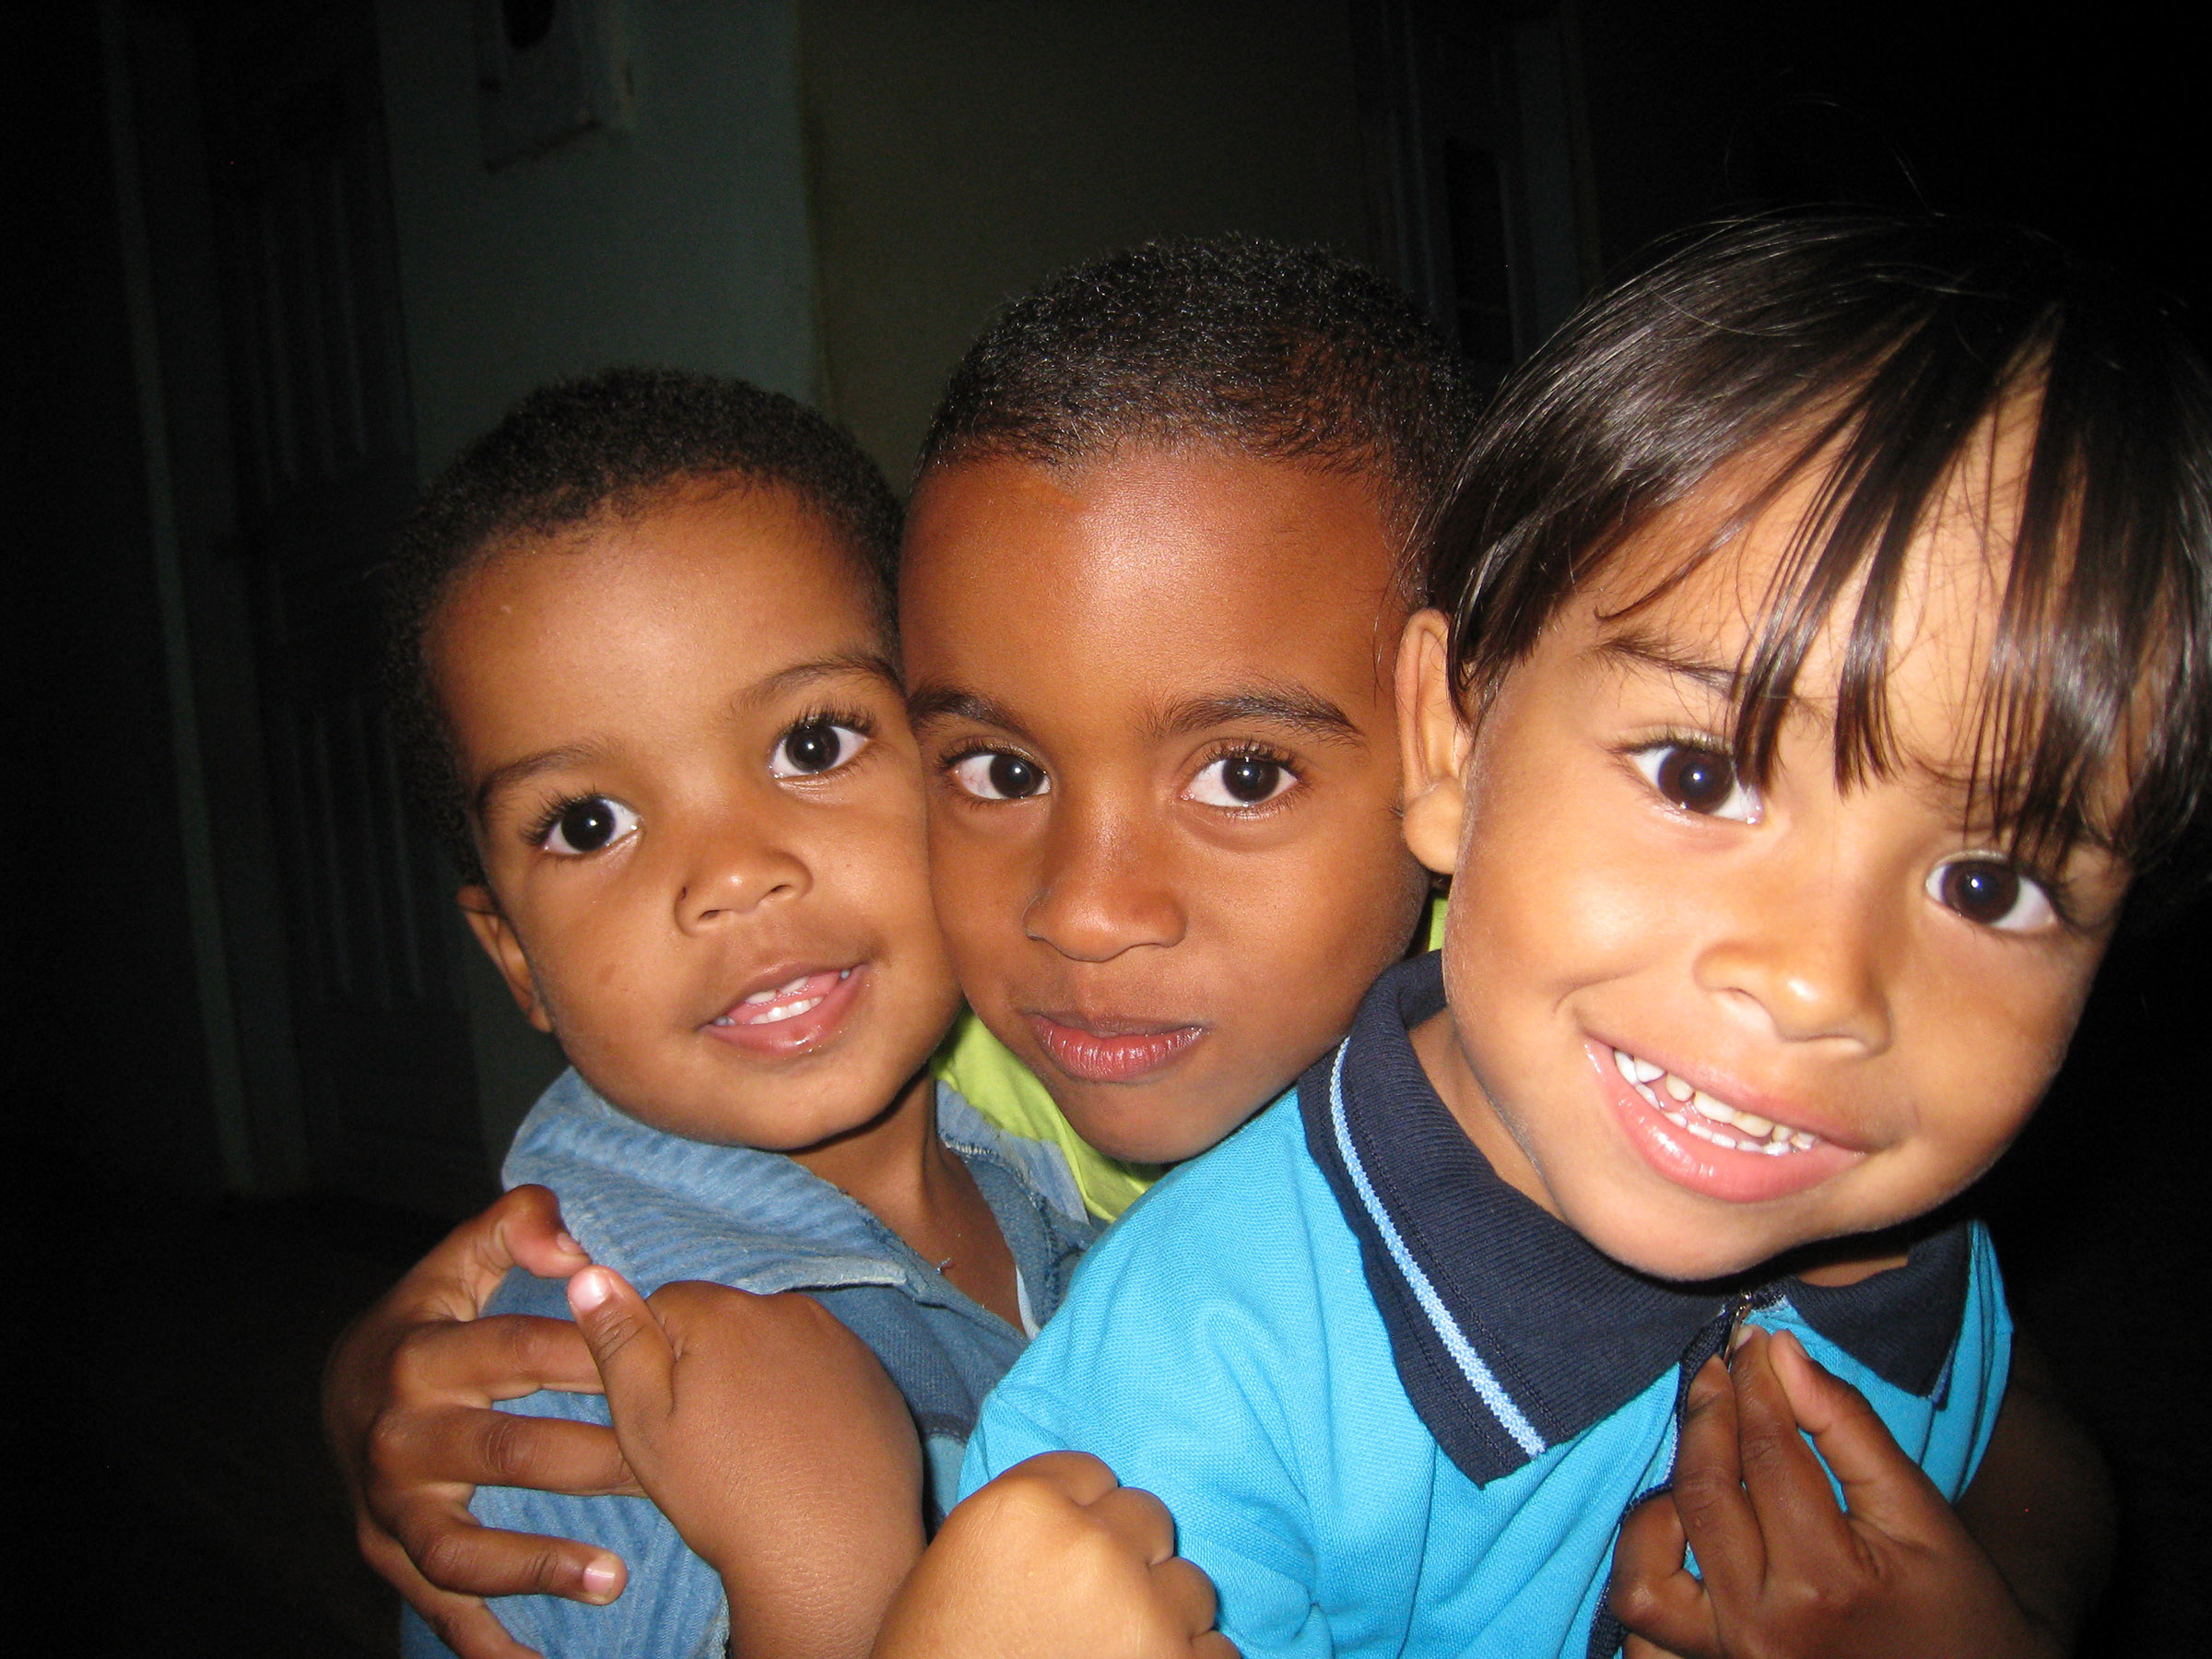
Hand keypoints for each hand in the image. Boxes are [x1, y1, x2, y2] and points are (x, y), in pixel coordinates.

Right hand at [323, 1186, 635, 1658]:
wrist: (336, 1393)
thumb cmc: (427, 1319)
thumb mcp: (455, 1262)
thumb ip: (514, 1227)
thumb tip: (571, 1244)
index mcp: (419, 1356)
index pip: (517, 1353)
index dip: (592, 1354)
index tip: (663, 1362)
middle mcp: (396, 1437)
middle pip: (505, 1453)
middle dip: (594, 1461)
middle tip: (673, 1474)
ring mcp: (388, 1508)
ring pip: (461, 1549)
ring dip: (537, 1568)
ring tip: (614, 1578)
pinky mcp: (389, 1559)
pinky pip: (439, 1610)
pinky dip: (487, 1644)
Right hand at [568, 1267, 926, 1658]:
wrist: (831, 1551)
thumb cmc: (726, 1493)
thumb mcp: (646, 1424)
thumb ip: (619, 1341)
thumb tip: (589, 1274)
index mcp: (723, 1313)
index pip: (665, 1302)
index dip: (654, 1356)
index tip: (666, 1411)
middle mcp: (786, 1308)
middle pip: (724, 1318)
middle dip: (709, 1360)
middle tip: (710, 1435)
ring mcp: (838, 1339)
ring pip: (773, 1340)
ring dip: (758, 1372)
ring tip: (757, 1445)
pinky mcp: (872, 1372)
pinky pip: (821, 1365)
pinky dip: (806, 1390)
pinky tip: (801, 1444)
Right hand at [872, 1452, 1236, 1658]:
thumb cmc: (938, 1652)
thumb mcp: (962, 1560)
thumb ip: (1030, 1519)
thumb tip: (1094, 1507)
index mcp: (1024, 1510)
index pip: (1092, 1474)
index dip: (1082, 1517)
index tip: (1068, 1555)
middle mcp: (1090, 1548)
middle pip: (1148, 1517)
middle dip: (1130, 1558)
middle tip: (1094, 1606)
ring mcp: (1143, 1613)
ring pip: (1191, 1583)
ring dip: (1164, 1613)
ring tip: (1117, 1648)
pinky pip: (1216, 1649)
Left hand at [1611, 1328, 2058, 1658]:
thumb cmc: (1953, 1605)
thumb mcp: (1918, 1512)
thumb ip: (1847, 1427)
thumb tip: (1780, 1352)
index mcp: (1826, 1582)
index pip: (1766, 1454)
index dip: (1756, 1385)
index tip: (1752, 1342)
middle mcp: (1762, 1627)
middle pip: (1701, 1497)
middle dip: (1706, 1417)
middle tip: (1719, 1372)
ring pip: (1643, 1579)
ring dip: (1657, 1515)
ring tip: (1701, 1479)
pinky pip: (1643, 1636)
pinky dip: (1648, 1584)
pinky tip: (1681, 1542)